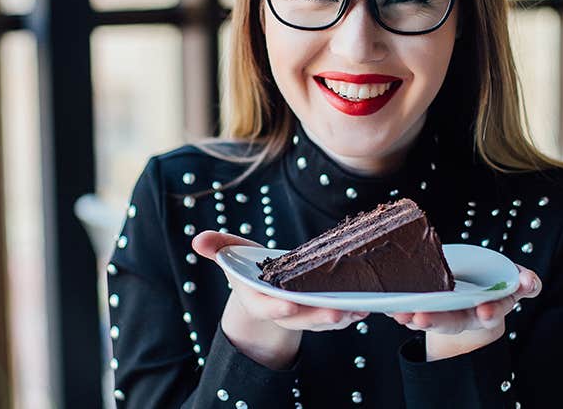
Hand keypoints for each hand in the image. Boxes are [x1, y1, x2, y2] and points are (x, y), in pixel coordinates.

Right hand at [192, 230, 369, 368]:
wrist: (267, 293)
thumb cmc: (250, 270)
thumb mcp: (234, 256)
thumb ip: (218, 247)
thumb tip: (197, 239)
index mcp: (259, 299)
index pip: (265, 306)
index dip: (275, 307)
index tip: (287, 305)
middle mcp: (282, 311)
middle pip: (300, 318)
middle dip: (318, 316)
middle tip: (337, 311)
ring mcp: (302, 316)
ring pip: (322, 322)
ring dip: (341, 317)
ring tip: (358, 307)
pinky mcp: (320, 314)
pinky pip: (337, 319)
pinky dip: (351, 315)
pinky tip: (365, 306)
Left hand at [386, 263, 541, 360]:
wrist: (474, 304)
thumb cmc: (493, 289)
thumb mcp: (514, 286)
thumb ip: (525, 284)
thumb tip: (530, 281)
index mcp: (489, 307)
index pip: (490, 312)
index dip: (489, 312)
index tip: (485, 310)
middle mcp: (465, 315)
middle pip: (453, 322)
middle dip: (438, 320)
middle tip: (421, 318)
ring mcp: (445, 316)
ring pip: (429, 320)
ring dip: (413, 318)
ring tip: (401, 315)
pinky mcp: (426, 311)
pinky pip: (410, 311)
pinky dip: (399, 312)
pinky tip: (389, 309)